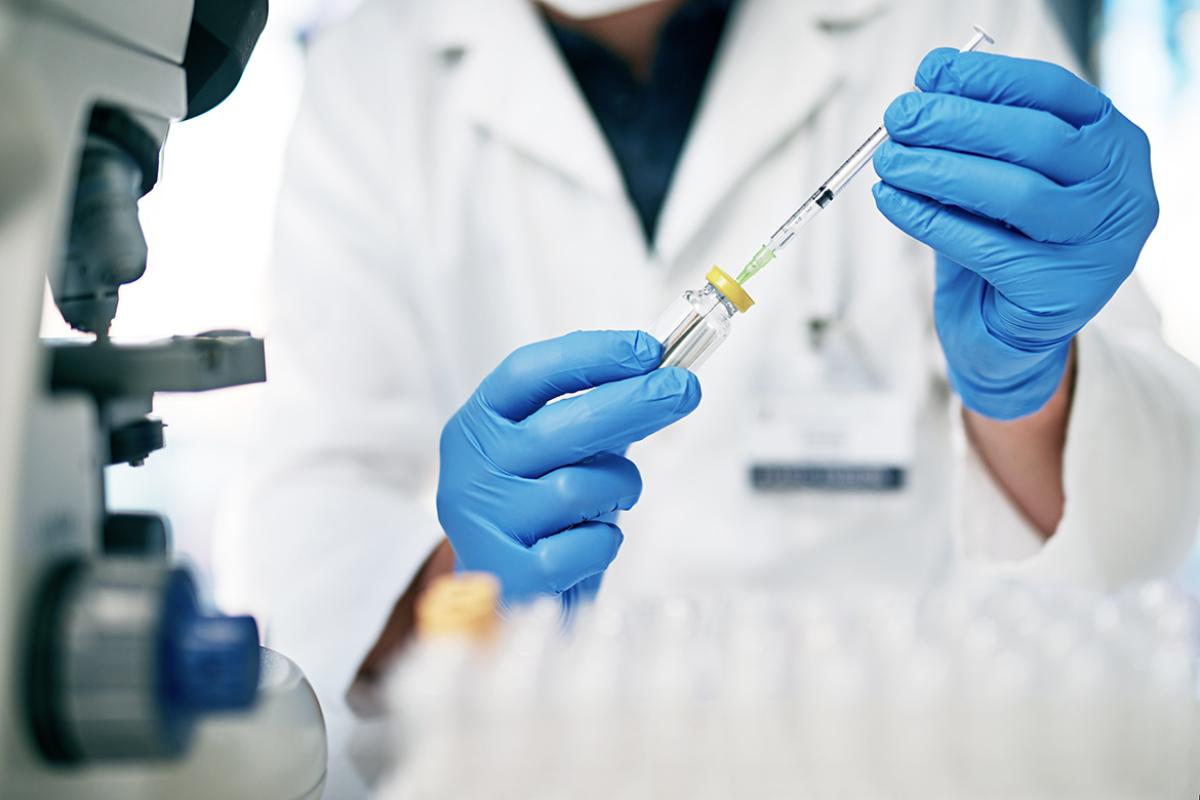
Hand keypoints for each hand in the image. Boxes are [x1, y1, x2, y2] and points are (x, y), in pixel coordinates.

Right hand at [437, 330, 700, 604]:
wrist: (503, 595)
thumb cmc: (541, 512)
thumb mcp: (559, 453)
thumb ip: (599, 414)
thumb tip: (664, 376)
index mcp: (477, 426)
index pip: (528, 373)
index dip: (590, 355)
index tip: (646, 348)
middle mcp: (470, 470)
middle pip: (560, 425)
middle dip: (633, 403)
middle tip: (685, 390)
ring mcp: (484, 523)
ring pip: (579, 487)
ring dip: (617, 489)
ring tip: (614, 499)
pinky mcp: (510, 574)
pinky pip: (586, 545)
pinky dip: (604, 543)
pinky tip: (590, 543)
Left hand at [872, 49, 1158, 418]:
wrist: (1007, 335)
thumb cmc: (1004, 243)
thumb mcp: (996, 178)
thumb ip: (975, 135)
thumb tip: (927, 86)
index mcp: (1114, 146)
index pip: (1056, 94)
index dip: (990, 78)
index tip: (930, 73)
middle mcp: (1121, 193)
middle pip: (1038, 141)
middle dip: (957, 123)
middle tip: (899, 118)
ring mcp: (1099, 248)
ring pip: (1017, 194)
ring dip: (941, 170)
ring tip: (890, 160)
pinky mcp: (1059, 294)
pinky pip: (985, 247)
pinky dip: (930, 219)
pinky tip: (893, 200)